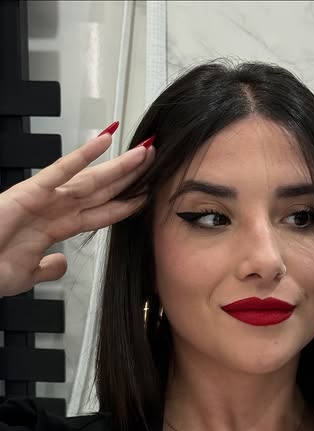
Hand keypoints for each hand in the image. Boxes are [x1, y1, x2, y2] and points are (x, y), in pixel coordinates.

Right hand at [0, 123, 153, 296]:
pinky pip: (62, 170)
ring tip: (143, 153)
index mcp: (55, 227)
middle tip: (154, 161)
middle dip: (129, 178)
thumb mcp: (29, 274)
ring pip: (91, 179)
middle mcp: (54, 209)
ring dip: (118, 166)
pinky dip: (83, 156)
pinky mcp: (30, 192)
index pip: (99, 214)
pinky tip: (104, 141)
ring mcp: (44, 198)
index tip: (147, 196)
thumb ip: (49, 268)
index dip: (124, 204)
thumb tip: (61, 264)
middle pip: (101, 191)